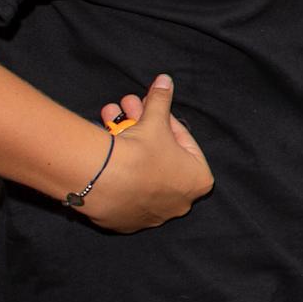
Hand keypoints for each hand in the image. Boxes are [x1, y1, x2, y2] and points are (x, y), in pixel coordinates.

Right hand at [80, 74, 212, 231]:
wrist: (104, 180)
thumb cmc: (142, 152)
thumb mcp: (156, 120)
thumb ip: (162, 100)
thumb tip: (165, 80)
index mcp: (198, 180)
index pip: (184, 143)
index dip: (165, 120)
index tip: (151, 108)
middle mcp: (179, 203)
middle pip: (159, 156)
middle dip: (143, 129)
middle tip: (128, 108)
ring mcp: (151, 216)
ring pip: (139, 171)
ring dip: (126, 142)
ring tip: (108, 116)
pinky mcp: (125, 222)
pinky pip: (122, 190)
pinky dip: (116, 170)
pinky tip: (104, 149)